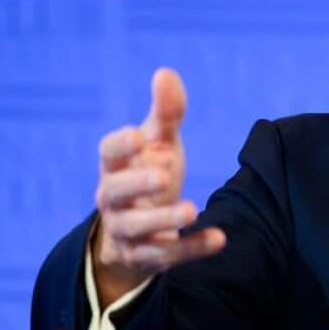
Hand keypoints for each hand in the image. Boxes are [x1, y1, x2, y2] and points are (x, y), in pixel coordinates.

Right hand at [91, 68, 224, 306]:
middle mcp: (114, 199)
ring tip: (193, 208)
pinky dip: (192, 248)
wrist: (136, 232)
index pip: (108, 153)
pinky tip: (220, 238)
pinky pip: (166, 256)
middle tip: (164, 176)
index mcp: (116, 166)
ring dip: (164, 220)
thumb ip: (166, 113)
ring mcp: (127, 231)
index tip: (138, 136)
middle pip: (116, 192)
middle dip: (137, 184)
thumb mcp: (159, 144)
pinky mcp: (145, 257)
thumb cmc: (148, 172)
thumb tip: (165, 72)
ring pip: (137, 229)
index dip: (120, 145)